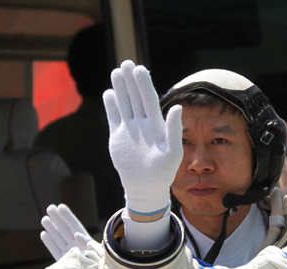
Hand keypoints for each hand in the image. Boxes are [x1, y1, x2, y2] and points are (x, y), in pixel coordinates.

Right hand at [40, 203, 96, 259]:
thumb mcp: (98, 254)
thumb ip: (87, 243)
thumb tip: (76, 234)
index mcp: (86, 243)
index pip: (75, 227)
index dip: (68, 217)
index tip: (61, 207)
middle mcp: (77, 247)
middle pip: (66, 230)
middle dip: (58, 219)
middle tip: (50, 208)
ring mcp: (70, 254)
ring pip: (59, 239)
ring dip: (52, 229)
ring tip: (45, 218)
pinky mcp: (64, 263)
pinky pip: (55, 250)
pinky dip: (49, 242)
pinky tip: (44, 233)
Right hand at [103, 60, 181, 220]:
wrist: (146, 187)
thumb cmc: (164, 172)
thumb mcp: (173, 152)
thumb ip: (174, 130)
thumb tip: (177, 108)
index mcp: (156, 125)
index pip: (149, 100)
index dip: (144, 85)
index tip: (140, 69)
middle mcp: (143, 124)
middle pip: (136, 98)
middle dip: (131, 81)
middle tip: (127, 63)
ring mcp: (129, 129)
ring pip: (124, 104)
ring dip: (120, 89)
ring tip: (117, 71)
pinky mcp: (118, 137)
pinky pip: (114, 118)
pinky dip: (111, 106)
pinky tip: (109, 93)